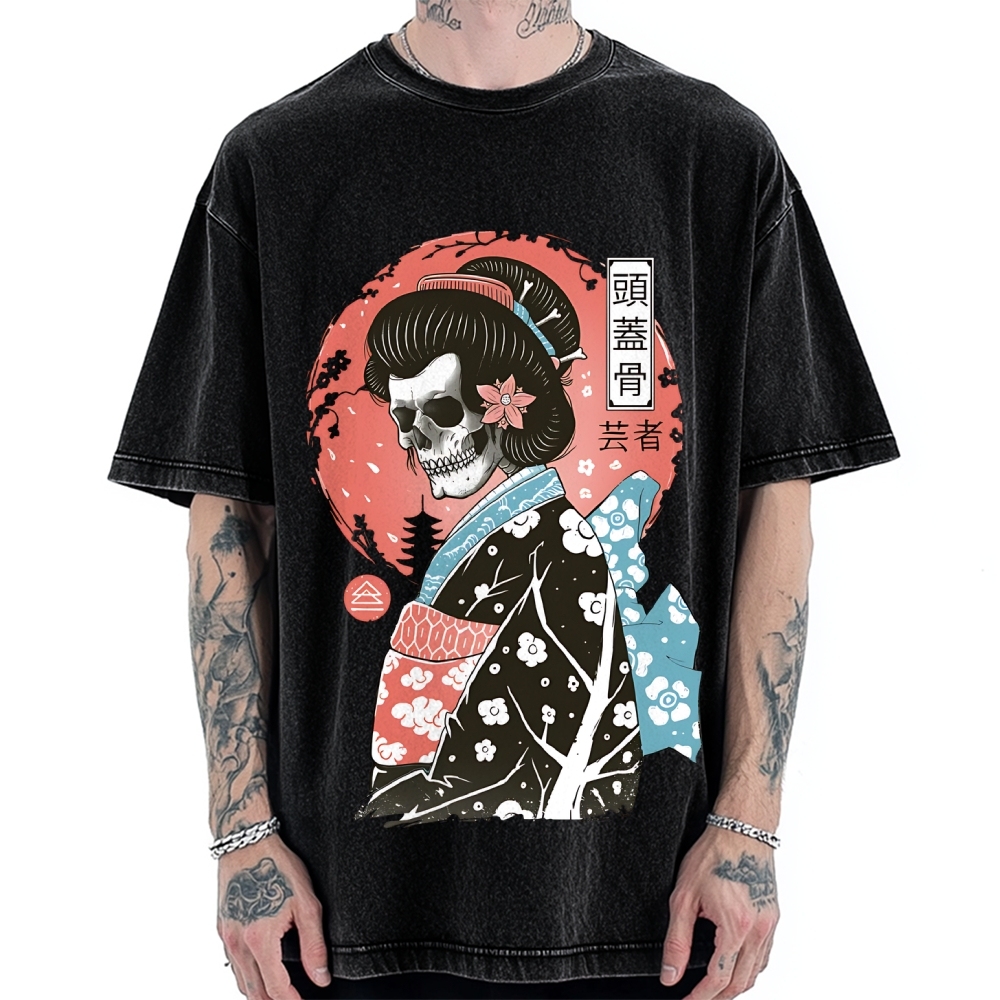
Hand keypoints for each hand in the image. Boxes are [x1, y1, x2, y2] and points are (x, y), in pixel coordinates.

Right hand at [217, 836, 330, 998]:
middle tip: (292, 999)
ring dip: (258, 993)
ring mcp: (227, 936)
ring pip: (240, 981)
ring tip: (278, 993)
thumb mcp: (306, 904)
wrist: (247, 843)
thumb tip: (320, 978)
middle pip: (254, 992)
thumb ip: (314, 945)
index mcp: (260, 941)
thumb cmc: (278, 867)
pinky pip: (232, 963)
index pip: (276, 990)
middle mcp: (238, 944)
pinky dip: (245, 975)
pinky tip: (259, 971)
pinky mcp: (222, 928)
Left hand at [660, 827, 778, 998]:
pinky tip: (735, 965)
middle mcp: (758, 931)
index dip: (700, 997)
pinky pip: (765, 956)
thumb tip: (670, 975)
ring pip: (756, 973)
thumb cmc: (714, 855)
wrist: (742, 830)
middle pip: (741, 983)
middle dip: (718, 996)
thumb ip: (676, 940)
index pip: (719, 979)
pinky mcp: (773, 917)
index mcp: (735, 927)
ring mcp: (769, 925)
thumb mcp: (684, 897)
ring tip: (713, 987)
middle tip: (697, 997)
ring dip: (735, 985)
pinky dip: (750, 968)